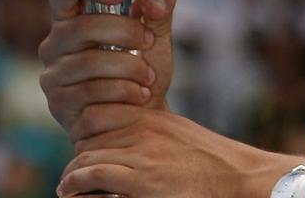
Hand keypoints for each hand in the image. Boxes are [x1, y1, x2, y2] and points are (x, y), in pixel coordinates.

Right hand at [39, 0, 177, 132]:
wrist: (144, 117)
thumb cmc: (144, 67)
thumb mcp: (158, 31)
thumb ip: (162, 3)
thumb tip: (154, 2)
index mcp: (73, 15)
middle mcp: (55, 42)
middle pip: (81, 27)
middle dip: (124, 32)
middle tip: (149, 41)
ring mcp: (54, 73)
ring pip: (89, 61)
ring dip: (129, 67)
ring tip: (148, 76)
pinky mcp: (59, 103)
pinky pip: (91, 91)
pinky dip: (124, 91)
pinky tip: (139, 94)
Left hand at [56, 104, 291, 197]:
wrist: (237, 176)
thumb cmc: (211, 161)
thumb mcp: (178, 133)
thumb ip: (152, 132)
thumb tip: (129, 140)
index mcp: (151, 116)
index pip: (98, 115)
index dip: (86, 135)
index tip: (83, 151)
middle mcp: (143, 129)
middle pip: (88, 136)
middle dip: (78, 157)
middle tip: (72, 176)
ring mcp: (143, 153)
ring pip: (86, 155)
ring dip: (72, 174)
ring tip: (68, 187)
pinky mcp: (143, 178)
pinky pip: (94, 174)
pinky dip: (76, 182)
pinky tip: (71, 191)